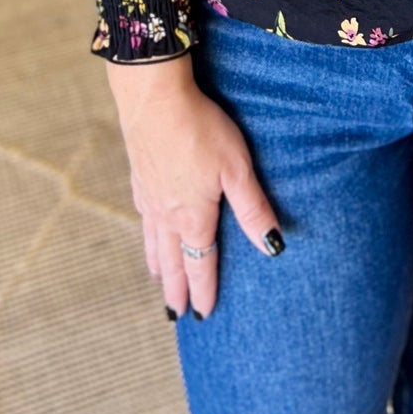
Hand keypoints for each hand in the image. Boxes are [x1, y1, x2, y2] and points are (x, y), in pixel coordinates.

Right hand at [104, 55, 283, 319]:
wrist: (153, 97)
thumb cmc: (200, 129)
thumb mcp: (236, 169)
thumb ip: (253, 209)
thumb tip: (273, 247)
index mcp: (193, 217)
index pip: (201, 264)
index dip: (204, 291)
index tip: (203, 315)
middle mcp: (167, 213)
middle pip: (172, 260)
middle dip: (176, 289)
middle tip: (176, 315)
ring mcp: (149, 194)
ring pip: (154, 241)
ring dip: (159, 265)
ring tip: (160, 281)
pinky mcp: (139, 174)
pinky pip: (144, 216)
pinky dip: (147, 234)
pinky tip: (149, 229)